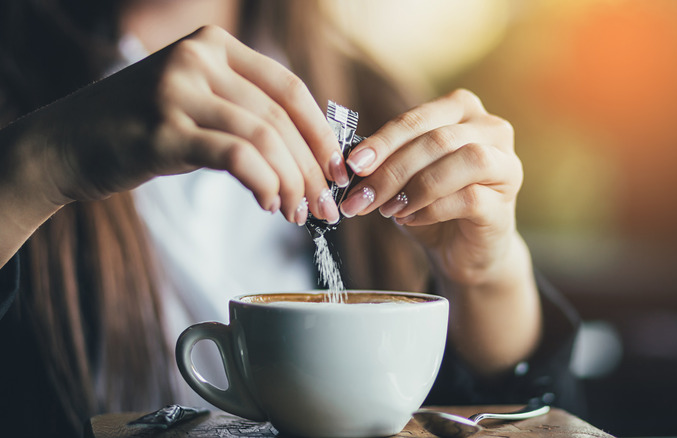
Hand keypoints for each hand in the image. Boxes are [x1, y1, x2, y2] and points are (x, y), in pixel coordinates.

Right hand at [15, 25, 346, 224]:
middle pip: (281, 118)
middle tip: (324, 206)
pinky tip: (270, 204)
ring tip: (298, 213)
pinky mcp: (164, 130)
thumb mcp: (195, 103)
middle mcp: (198, 58)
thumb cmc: (139, 129)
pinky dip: (264, 184)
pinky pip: (236, 156)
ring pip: (264, 139)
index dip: (321, 133)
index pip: (289, 89)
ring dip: (291, 183)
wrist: (65, 144)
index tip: (338, 170)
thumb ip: (244, 112)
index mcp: (213, 46)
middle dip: (311, 169)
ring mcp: (178, 91)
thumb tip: (310, 154)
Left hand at [339, 89, 522, 286]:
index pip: (418, 119)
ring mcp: (506, 165)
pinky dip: (432, 209)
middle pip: (437, 140)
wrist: (462, 251)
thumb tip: (350, 162)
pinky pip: (469, 198)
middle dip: (392, 170)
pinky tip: (409, 219)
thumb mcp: (404, 177)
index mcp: (463, 111)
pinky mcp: (505, 203)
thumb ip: (385, 162)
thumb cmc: (432, 205)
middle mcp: (492, 130)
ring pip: (462, 161)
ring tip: (387, 209)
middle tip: (361, 197)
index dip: (383, 141)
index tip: (352, 165)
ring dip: (416, 187)